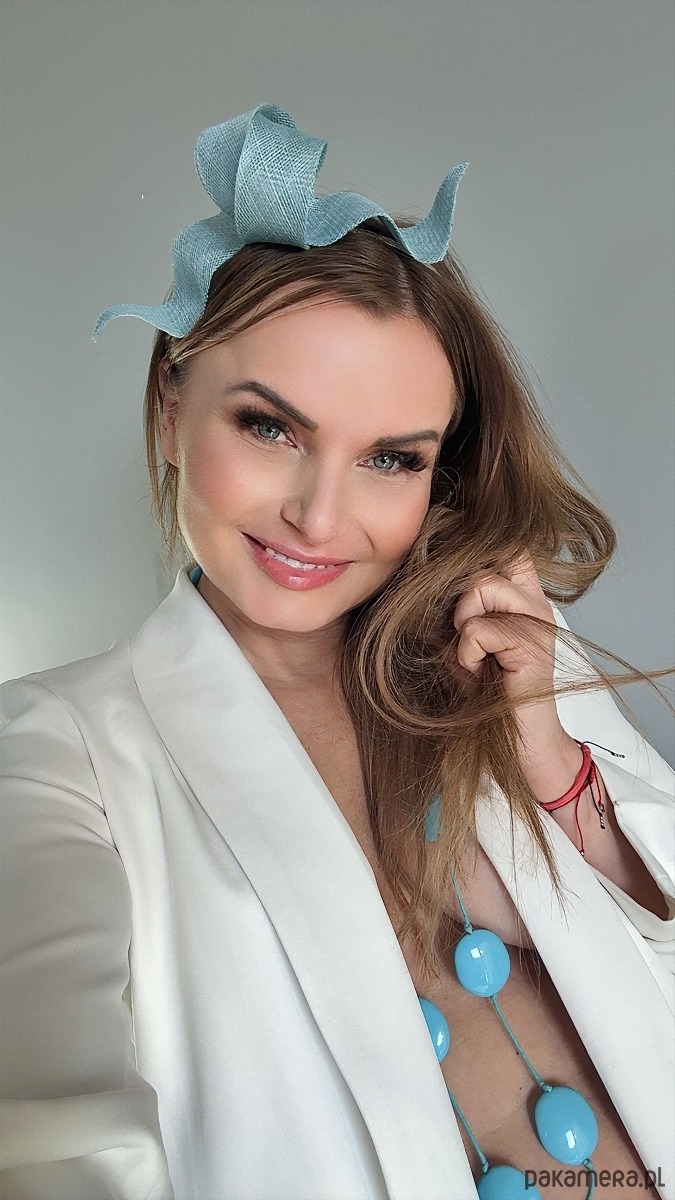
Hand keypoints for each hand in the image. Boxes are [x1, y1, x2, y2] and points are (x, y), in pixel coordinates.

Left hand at [453, 551, 582, 801]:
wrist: (516, 743)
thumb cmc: (486, 695)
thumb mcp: (464, 640)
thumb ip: (460, 605)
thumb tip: (429, 566)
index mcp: (523, 597)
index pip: (508, 545)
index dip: (477, 548)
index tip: (451, 570)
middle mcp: (536, 604)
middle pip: (487, 561)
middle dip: (459, 599)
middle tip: (464, 639)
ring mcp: (538, 623)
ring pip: (481, 588)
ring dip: (462, 627)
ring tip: (473, 657)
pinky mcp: (533, 646)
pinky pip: (478, 630)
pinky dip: (467, 654)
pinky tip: (480, 674)